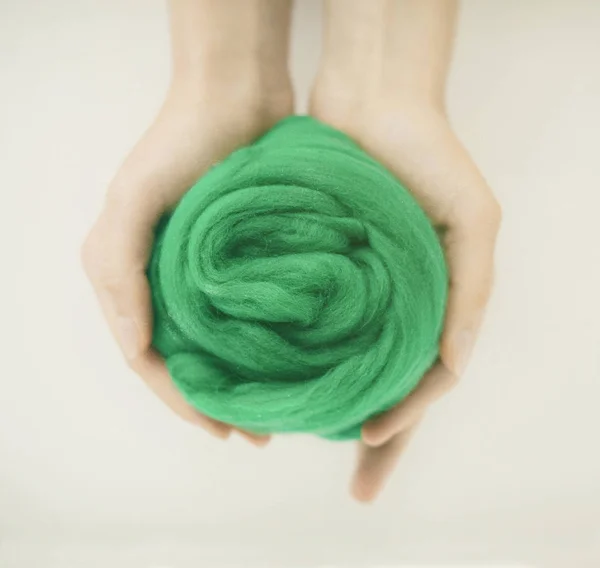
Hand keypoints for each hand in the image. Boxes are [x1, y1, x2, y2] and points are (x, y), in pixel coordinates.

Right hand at [82, 81, 291, 444]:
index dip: (182, 400)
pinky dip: (262, 348)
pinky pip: (248, 317)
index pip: (150, 359)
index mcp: (131, 277)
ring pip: (220, 346)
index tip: (219, 430)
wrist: (238, 97)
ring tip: (275, 414)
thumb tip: (134, 345)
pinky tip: (285, 367)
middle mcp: (166, 283)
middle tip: (255, 435)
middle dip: (216, 403)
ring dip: (242, 383)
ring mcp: (206, 275)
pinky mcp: (243, 262)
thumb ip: (120, 268)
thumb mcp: (136, 198)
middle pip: (187, 361)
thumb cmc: (183, 142)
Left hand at [311, 90, 500, 500]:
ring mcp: (355, 294)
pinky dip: (300, 358)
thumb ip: (469, 294)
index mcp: (431, 306)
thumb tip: (450, 368)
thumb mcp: (472, 220)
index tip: (369, 446)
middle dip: (376, 442)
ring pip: (343, 365)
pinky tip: (281, 383)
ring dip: (333, 408)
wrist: (371, 104)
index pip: (424, 383)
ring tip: (307, 443)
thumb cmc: (428, 158)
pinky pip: (307, 324)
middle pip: (385, 390)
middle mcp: (392, 309)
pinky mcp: (317, 270)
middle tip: (358, 490)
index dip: (405, 422)